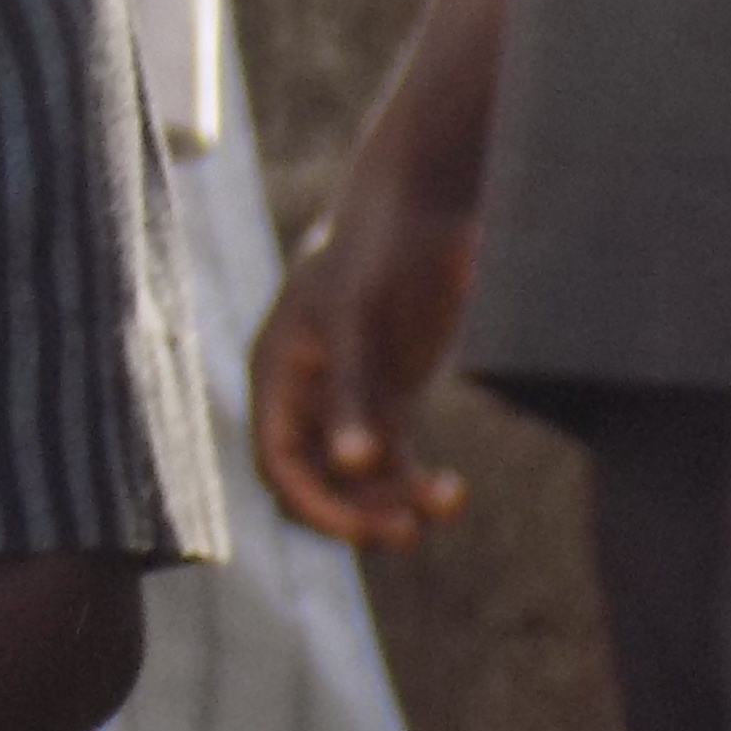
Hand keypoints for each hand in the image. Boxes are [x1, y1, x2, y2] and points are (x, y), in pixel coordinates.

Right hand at [253, 171, 477, 550]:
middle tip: (408, 530)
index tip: (364, 525)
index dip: (313, 502)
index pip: (279, 461)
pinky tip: (451, 489)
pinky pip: (396, 459)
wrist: (426, 200)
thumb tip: (349, 466)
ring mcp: (351, 394)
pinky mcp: (392, 394)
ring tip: (445, 503)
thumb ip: (351, 390)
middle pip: (316, 481)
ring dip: (394, 501)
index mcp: (280, 372)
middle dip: (356, 511)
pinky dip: (419, 482)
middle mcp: (309, 392)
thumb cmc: (378, 246)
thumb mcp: (357, 314)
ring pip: (359, 477)